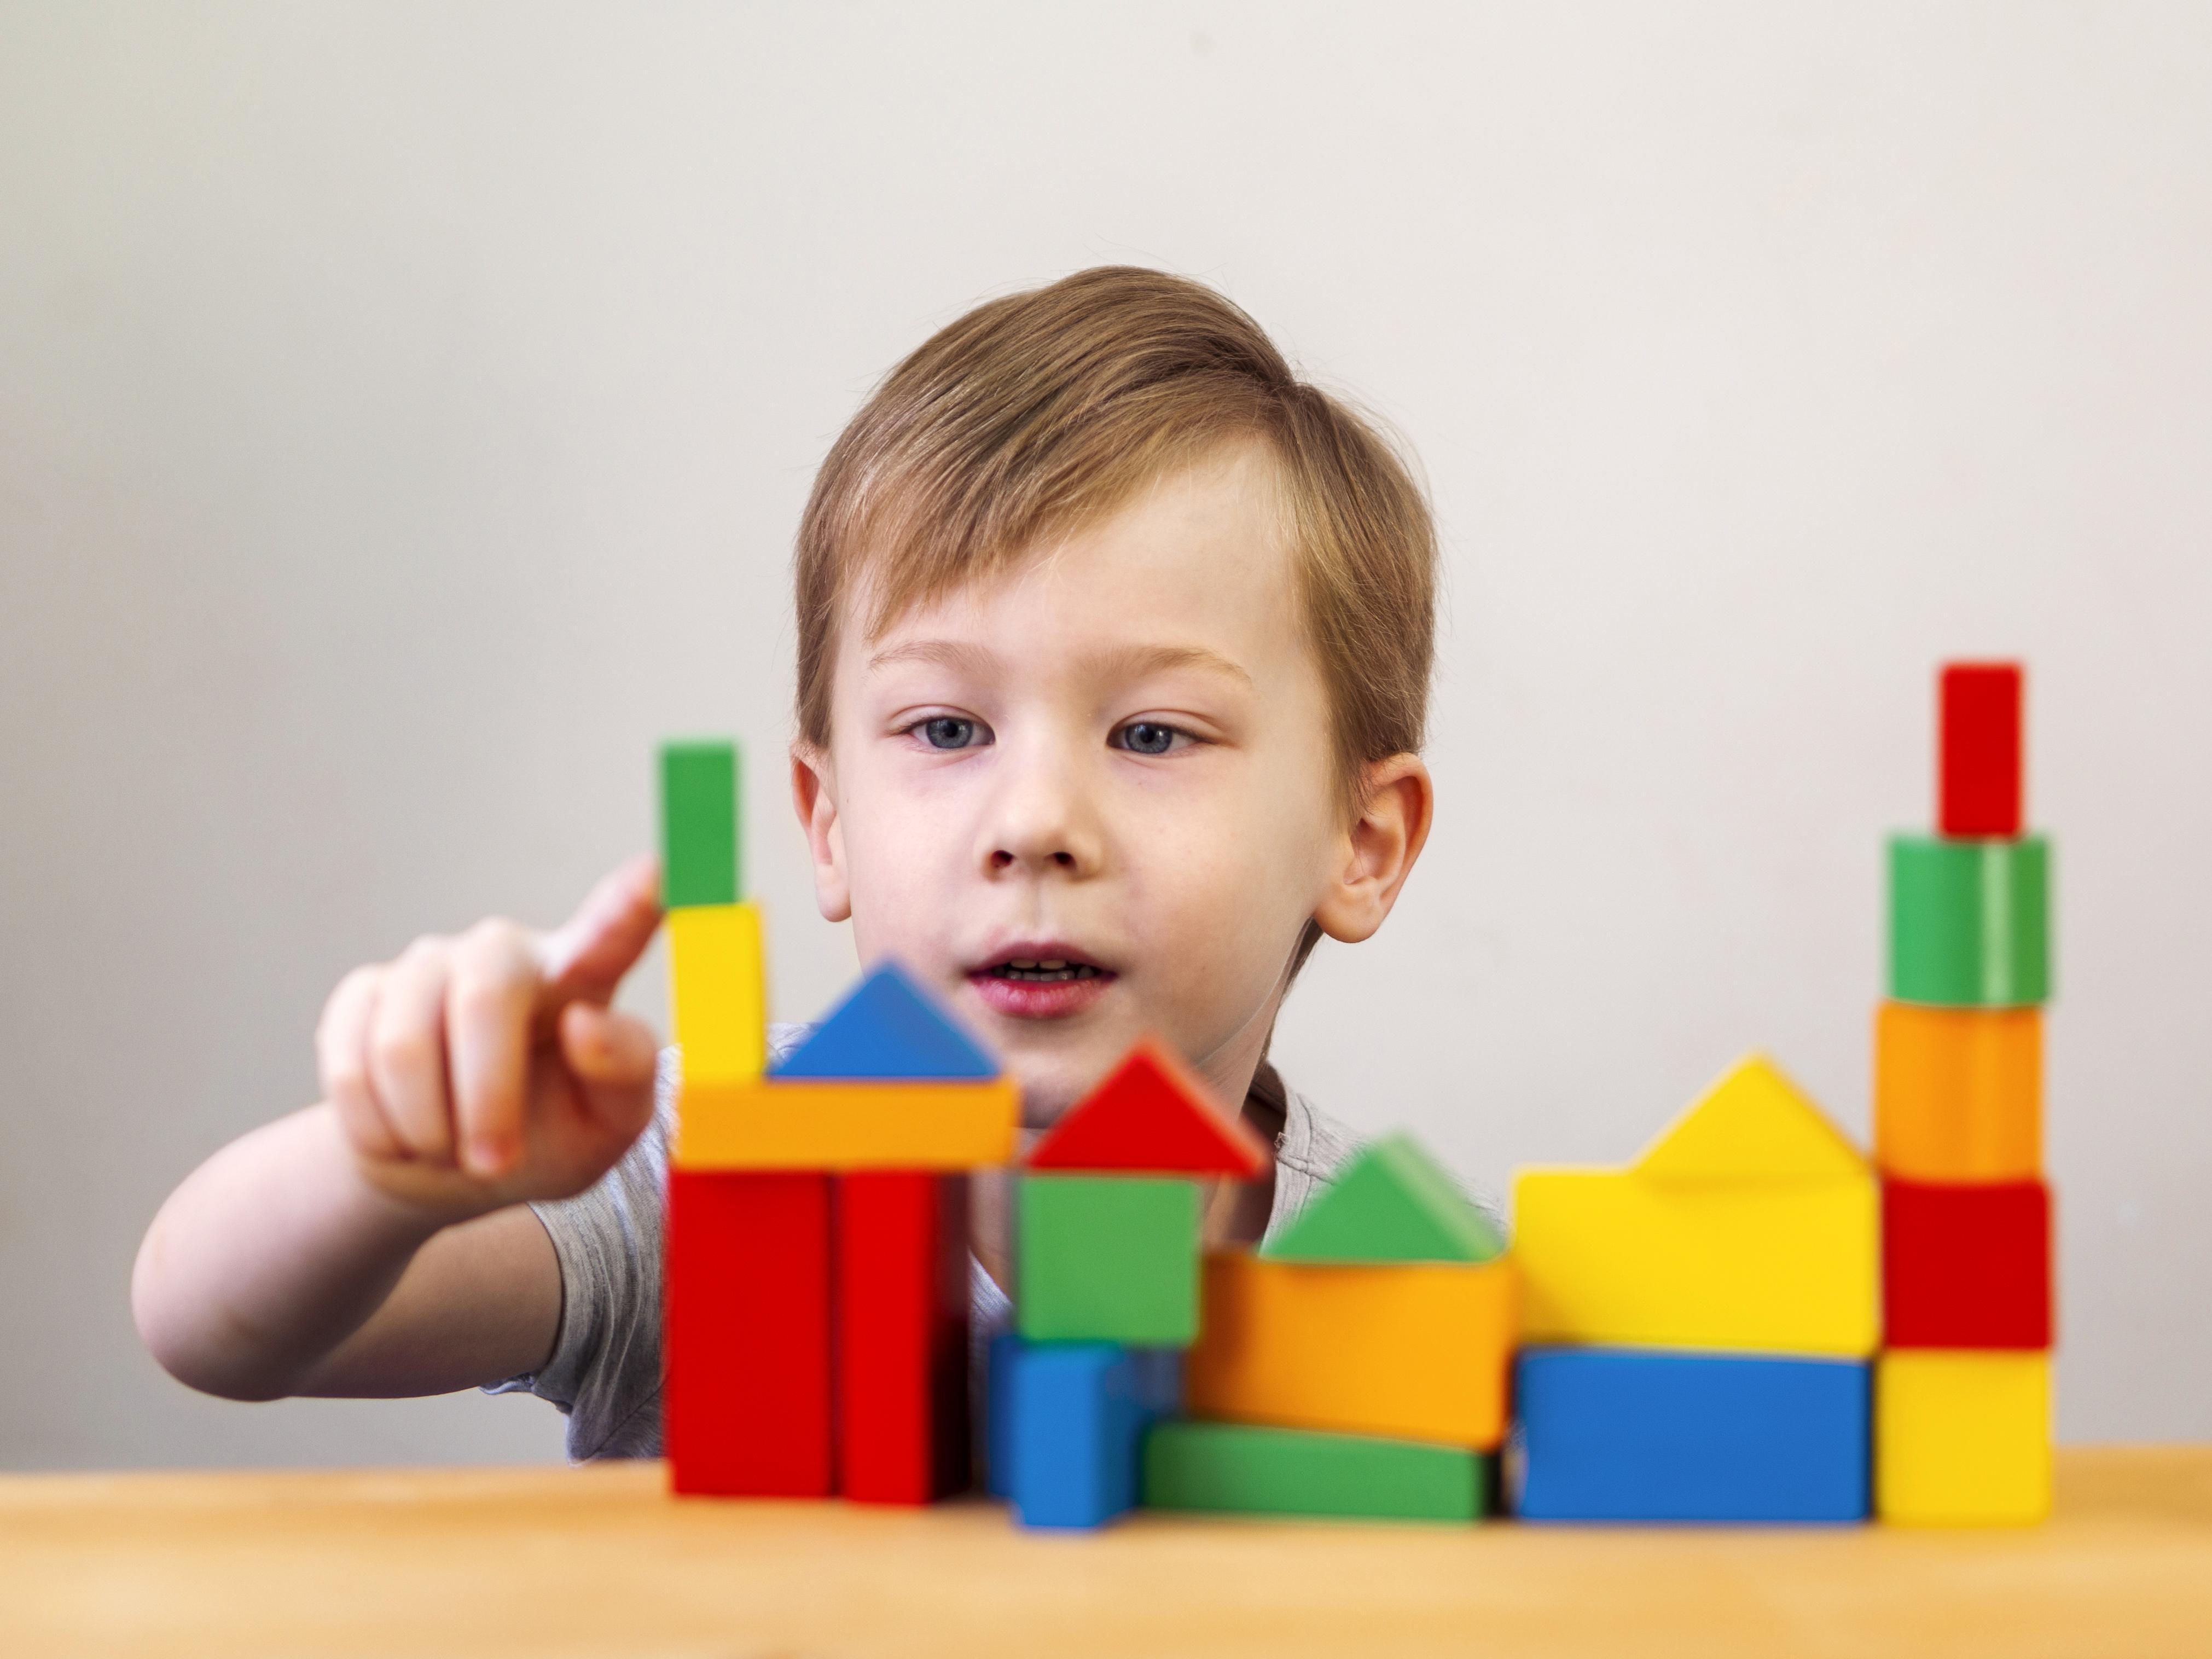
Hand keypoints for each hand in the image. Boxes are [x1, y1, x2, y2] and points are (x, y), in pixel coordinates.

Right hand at [314, 856, 664, 1219]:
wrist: (448, 1169)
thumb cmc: (547, 1136)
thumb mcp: (607, 1124)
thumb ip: (625, 1073)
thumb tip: (585, 1022)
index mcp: (582, 975)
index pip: (613, 928)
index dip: (633, 899)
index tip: (659, 870)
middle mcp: (504, 951)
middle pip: (483, 1002)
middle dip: (485, 1102)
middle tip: (495, 1164)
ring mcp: (428, 964)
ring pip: (404, 1047)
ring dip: (428, 1128)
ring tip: (451, 1147)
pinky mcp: (363, 993)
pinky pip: (351, 1067)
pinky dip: (378, 1130)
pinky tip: (402, 1134)